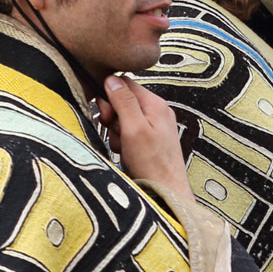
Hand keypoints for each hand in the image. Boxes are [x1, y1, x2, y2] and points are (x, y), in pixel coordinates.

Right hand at [100, 74, 193, 215]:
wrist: (166, 193)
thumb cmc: (152, 164)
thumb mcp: (134, 128)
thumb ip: (123, 101)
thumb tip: (111, 78)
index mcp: (155, 104)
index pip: (125, 84)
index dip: (110, 96)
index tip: (106, 115)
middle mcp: (157, 112)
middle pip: (123, 101)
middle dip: (113, 117)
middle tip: (116, 134)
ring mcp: (155, 127)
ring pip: (123, 119)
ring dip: (117, 133)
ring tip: (124, 148)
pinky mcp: (150, 142)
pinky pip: (129, 134)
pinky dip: (123, 143)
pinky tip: (127, 154)